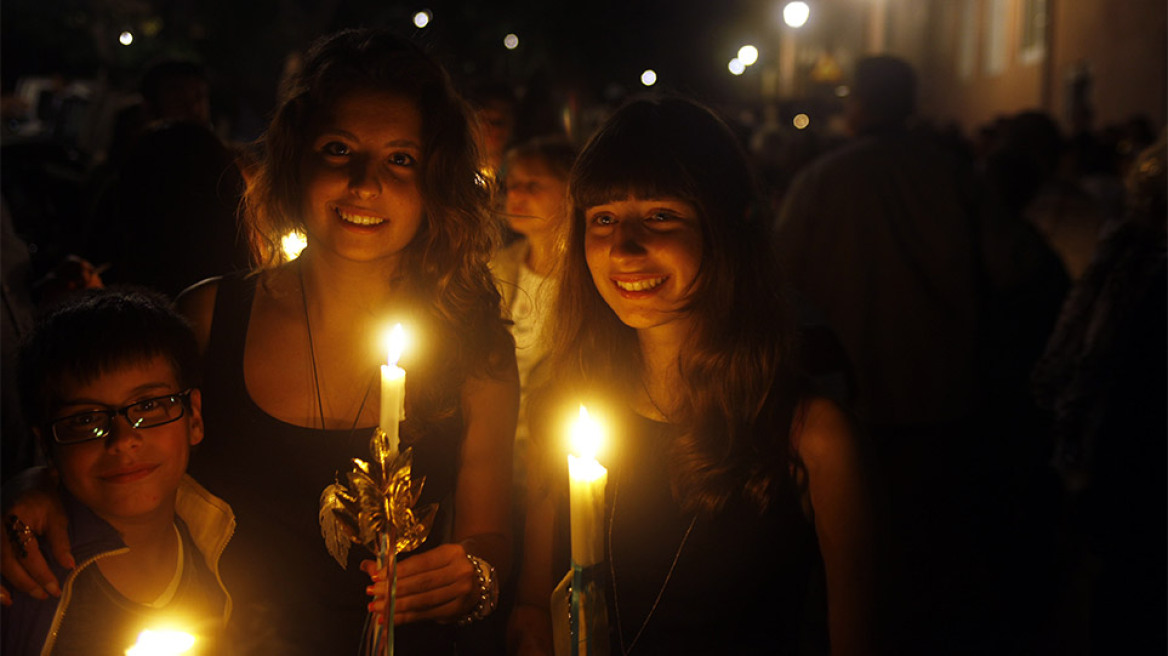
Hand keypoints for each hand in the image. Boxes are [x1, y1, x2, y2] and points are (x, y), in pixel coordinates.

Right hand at [1, 468, 72, 603]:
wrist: (24, 483)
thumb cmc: (44, 500)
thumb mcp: (57, 516)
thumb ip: (60, 542)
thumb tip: (69, 566)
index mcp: (16, 519)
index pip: (28, 554)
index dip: (41, 574)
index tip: (55, 589)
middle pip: (9, 564)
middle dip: (27, 583)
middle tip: (45, 595)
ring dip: (8, 586)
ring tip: (22, 599)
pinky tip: (4, 596)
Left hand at [361, 543, 476, 624]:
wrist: (477, 580)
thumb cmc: (446, 567)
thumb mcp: (429, 559)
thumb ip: (400, 565)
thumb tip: (366, 566)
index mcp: (452, 552)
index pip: (420, 563)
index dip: (396, 571)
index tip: (375, 577)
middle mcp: (461, 570)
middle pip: (421, 582)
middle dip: (393, 589)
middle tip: (372, 593)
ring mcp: (462, 592)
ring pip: (422, 600)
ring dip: (396, 606)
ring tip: (377, 608)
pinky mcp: (457, 609)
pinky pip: (426, 614)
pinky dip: (405, 617)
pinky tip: (390, 618)